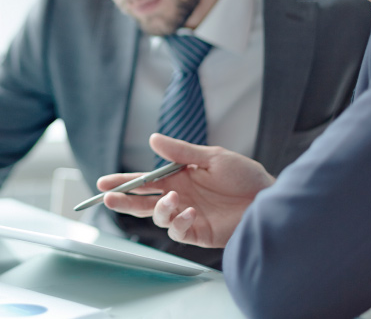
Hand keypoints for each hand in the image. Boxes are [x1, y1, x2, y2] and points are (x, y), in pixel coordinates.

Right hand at [98, 134, 274, 247]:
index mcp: (180, 176)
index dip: (125, 182)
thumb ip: (181, 152)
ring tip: (173, 198)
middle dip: (125, 201)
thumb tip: (152, 139)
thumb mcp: (212, 157)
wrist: (267, 197)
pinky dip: (178, 222)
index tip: (104, 182)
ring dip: (159, 209)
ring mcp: (188, 214)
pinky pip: (178, 231)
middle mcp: (180, 196)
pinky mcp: (198, 232)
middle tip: (108, 198)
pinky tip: (189, 211)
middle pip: (144, 202)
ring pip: (158, 217)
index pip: (147, 180)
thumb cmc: (243, 174)